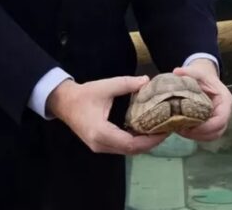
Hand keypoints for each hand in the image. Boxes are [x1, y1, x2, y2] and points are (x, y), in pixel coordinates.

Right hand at [47, 76, 166, 154]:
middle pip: (131, 150)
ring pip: (127, 151)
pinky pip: (121, 147)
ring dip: (144, 143)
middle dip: (151, 143)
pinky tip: (145, 131)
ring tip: (159, 130)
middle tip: (167, 130)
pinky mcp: (100, 144)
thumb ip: (127, 84)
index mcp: (101, 132)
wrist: (64, 102)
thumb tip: (147, 81)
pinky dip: (135, 142)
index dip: (150, 140)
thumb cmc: (84, 95)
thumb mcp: (106, 86)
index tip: (164, 131)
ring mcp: (100, 147)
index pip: (131, 143)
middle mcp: (100, 145)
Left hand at [172, 58, 231, 141]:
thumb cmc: (203, 77)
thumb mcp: (197, 72)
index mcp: (225, 101)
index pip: (221, 120)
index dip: (206, 127)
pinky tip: (183, 129)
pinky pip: (206, 135)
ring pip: (211, 136)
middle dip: (198, 133)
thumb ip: (188, 71)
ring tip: (180, 129)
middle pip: (216, 131)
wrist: (205, 80)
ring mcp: (220, 120)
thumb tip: (176, 72)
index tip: (188, 126)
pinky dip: (195, 135)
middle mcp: (225, 112)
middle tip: (181, 129)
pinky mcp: (212, 124)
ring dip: (196, 136)